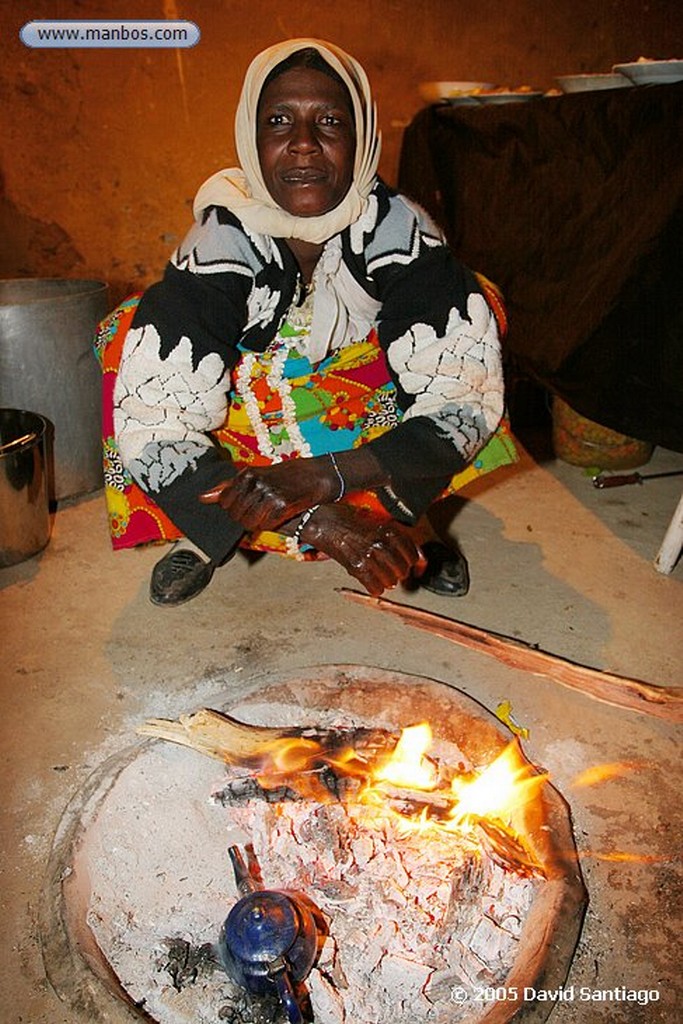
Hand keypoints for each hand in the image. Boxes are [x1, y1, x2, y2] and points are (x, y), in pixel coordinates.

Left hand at [199, 459, 337, 531]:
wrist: (319, 475)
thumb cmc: (287, 475)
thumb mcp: (257, 475)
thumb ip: (229, 487)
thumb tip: (202, 497)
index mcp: (247, 474)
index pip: (224, 501)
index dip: (234, 508)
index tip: (248, 505)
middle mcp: (256, 482)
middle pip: (234, 514)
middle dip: (244, 518)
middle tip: (260, 511)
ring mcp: (268, 493)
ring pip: (248, 522)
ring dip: (256, 523)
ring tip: (268, 514)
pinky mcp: (282, 505)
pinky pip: (265, 525)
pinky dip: (269, 525)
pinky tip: (278, 516)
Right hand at [301, 504, 426, 596]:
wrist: (326, 524)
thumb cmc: (351, 524)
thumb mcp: (379, 526)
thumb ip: (400, 541)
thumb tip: (421, 561)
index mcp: (389, 531)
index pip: (413, 553)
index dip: (413, 562)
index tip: (411, 566)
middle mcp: (381, 543)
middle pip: (403, 568)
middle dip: (399, 573)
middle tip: (393, 572)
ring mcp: (369, 555)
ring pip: (391, 580)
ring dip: (387, 582)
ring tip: (381, 577)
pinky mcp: (356, 567)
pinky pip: (375, 586)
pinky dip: (375, 588)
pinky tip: (372, 584)